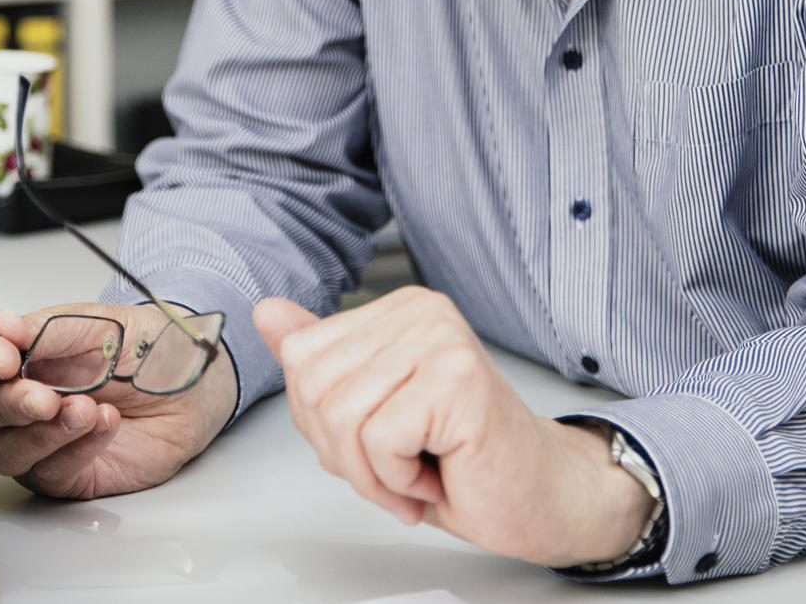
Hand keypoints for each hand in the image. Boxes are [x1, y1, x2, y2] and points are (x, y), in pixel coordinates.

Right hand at [0, 303, 236, 499]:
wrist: (195, 380)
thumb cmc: (147, 347)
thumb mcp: (97, 324)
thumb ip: (44, 330)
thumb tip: (1, 324)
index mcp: (21, 356)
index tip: (3, 358)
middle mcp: (23, 400)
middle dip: (10, 405)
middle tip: (45, 397)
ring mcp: (42, 441)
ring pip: (5, 452)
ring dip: (41, 434)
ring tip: (84, 409)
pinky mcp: (69, 474)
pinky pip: (51, 473)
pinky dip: (76, 448)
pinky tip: (105, 423)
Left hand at [256, 288, 654, 567]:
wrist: (539, 496)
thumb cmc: (462, 459)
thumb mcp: (372, 410)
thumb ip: (321, 360)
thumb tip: (267, 311)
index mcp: (397, 309)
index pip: (300, 359)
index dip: (322, 423)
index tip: (375, 443)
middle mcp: (421, 311)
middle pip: (314, 389)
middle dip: (344, 453)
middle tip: (399, 466)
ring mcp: (441, 339)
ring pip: (342, 417)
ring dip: (374, 473)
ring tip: (419, 471)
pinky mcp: (457, 379)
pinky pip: (379, 440)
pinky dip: (400, 477)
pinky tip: (439, 471)